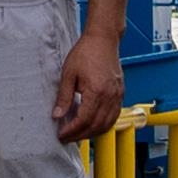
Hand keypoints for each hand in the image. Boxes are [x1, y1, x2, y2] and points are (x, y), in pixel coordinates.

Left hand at [52, 28, 123, 145]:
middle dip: (80, 135)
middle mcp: (110, 96)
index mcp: (96, 92)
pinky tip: (93, 124)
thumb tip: (57, 115)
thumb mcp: (69, 74)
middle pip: (96, 126)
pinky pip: (114, 116)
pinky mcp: (120, 93)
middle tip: (67, 138)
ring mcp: (117, 96)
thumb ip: (64, 97)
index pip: (84, 120)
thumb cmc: (86, 52)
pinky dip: (103, 125)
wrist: (103, 39)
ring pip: (107, 124)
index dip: (72, 130)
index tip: (61, 134)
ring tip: (78, 134)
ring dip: (93, 133)